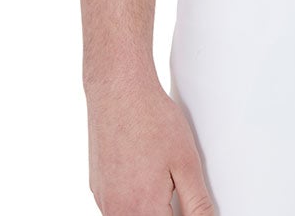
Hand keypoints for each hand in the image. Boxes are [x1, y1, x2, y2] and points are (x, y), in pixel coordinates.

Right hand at [86, 74, 216, 215]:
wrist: (119, 91)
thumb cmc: (152, 120)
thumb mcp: (187, 163)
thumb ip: (197, 204)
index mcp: (143, 211)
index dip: (184, 215)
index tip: (185, 197)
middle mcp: (118, 213)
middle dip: (168, 210)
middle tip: (174, 184)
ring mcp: (104, 201)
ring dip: (150, 207)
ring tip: (160, 176)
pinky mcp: (97, 189)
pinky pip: (117, 206)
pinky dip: (133, 198)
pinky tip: (144, 172)